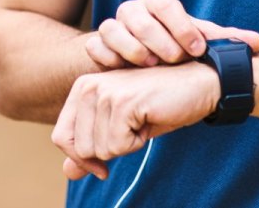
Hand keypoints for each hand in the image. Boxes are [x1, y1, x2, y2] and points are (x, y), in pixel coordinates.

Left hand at [51, 62, 219, 180]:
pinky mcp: (122, 102)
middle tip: (133, 127)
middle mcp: (87, 86)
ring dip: (126, 145)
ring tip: (142, 120)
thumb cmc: (159, 105)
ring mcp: (104, 92)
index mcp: (82, 88)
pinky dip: (137, 142)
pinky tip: (149, 119)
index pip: (60, 136)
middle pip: (80, 149)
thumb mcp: (121, 129)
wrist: (197, 84)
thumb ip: (92, 147)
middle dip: (110, 150)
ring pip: (100, 150)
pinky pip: (118, 146)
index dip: (81, 158)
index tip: (103, 163)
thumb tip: (67, 173)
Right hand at [84, 0, 258, 68]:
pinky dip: (108, 57)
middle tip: (174, 59)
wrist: (142, 62)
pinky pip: (95, 46)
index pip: (164, 2)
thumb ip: (223, 41)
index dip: (180, 25)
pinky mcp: (98, 46)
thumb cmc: (175, 47)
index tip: (196, 49)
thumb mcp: (197, 43)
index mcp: (157, 3)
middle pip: (136, 14)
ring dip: (132, 47)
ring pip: (112, 28)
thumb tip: (257, 42)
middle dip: (157, 38)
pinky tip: (124, 71)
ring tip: (151, 65)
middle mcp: (132, 11)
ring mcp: (113, 27)